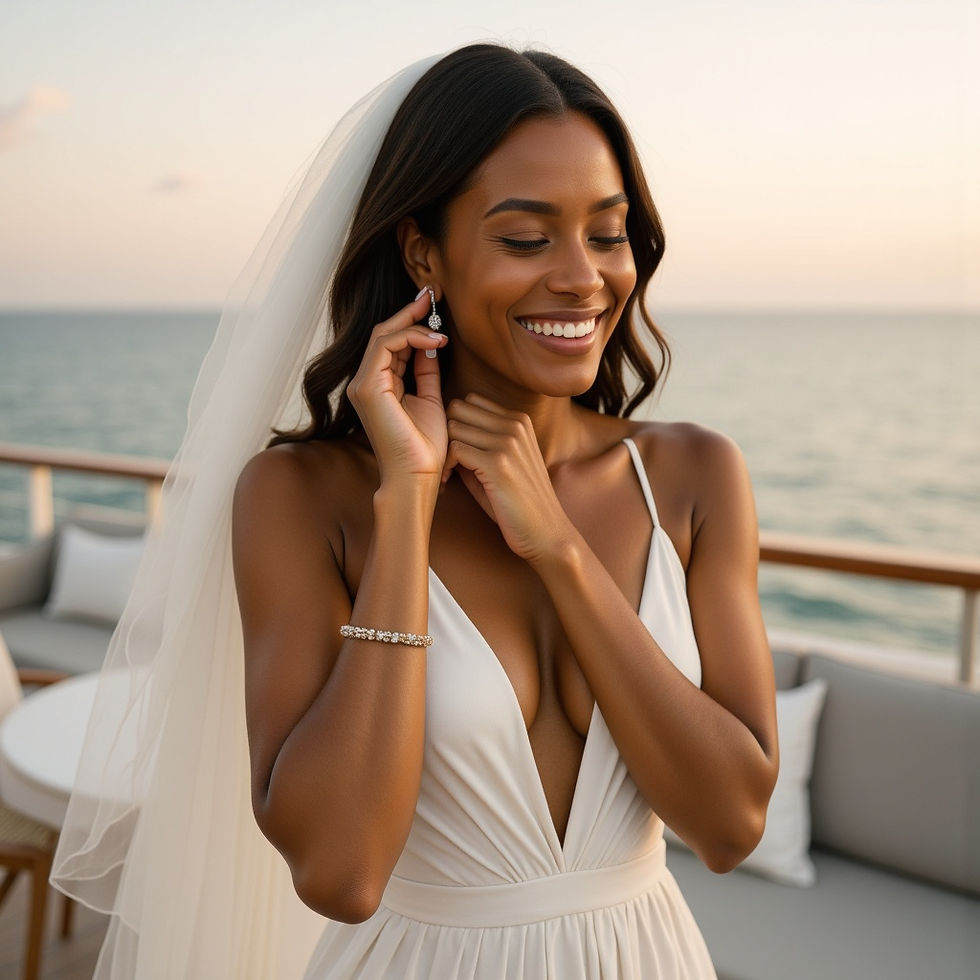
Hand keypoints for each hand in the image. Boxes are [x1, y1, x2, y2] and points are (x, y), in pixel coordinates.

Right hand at [346, 292, 448, 482]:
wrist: (418, 475)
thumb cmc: (425, 446)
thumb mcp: (430, 398)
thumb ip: (427, 371)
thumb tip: (432, 343)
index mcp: (379, 385)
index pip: (391, 343)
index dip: (412, 320)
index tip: (433, 305)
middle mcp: (365, 382)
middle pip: (384, 333)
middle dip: (410, 310)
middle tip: (433, 293)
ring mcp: (363, 384)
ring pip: (383, 335)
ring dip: (413, 322)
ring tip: (438, 319)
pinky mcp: (368, 387)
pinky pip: (385, 347)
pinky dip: (411, 337)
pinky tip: (436, 341)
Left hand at [443, 393, 573, 561]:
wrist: (546, 532)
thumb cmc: (519, 502)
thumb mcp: (503, 463)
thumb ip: (478, 444)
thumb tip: (445, 433)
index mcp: (519, 421)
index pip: (470, 401)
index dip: (457, 424)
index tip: (456, 450)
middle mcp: (515, 425)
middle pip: (458, 409)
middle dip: (447, 433)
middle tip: (446, 461)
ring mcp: (507, 443)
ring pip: (453, 427)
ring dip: (444, 451)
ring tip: (447, 473)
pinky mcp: (498, 464)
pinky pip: (455, 449)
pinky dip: (446, 466)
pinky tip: (448, 482)